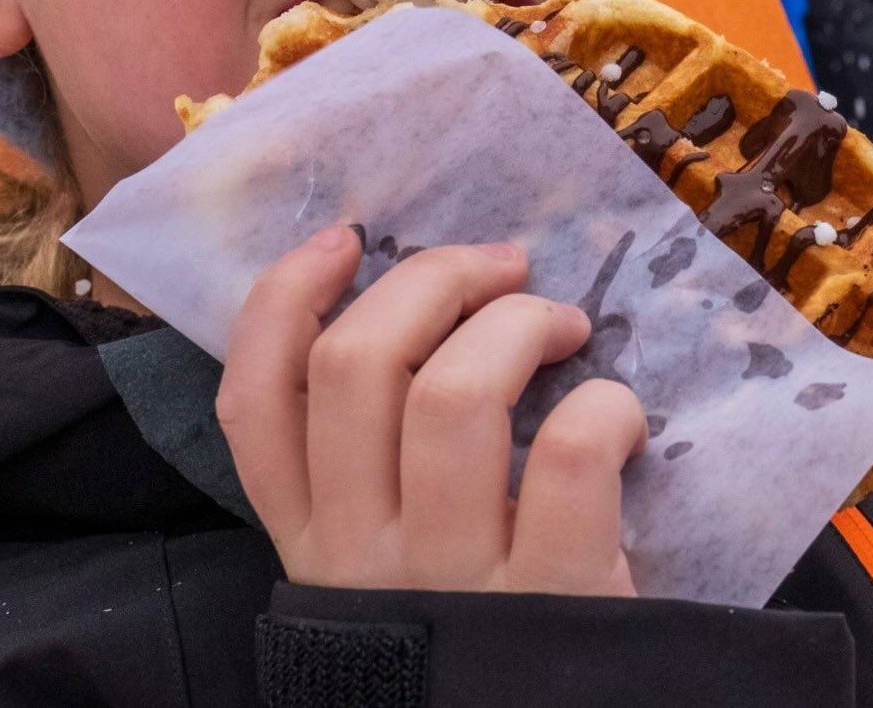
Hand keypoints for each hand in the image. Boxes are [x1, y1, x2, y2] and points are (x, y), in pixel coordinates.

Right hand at [219, 228, 644, 595]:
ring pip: (454, 392)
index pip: (252, 402)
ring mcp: (450, 576)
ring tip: (565, 328)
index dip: (284, 298)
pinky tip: (620, 419)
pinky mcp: (549, 595)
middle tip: (502, 268)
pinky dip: (603, 406)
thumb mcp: (394, 567)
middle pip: (354, 364)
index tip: (346, 239)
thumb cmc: (487, 634)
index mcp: (311, 541)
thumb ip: (379, 471)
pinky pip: (564, 452)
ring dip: (520, 324)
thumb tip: (428, 315)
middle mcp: (360, 556)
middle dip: (434, 279)